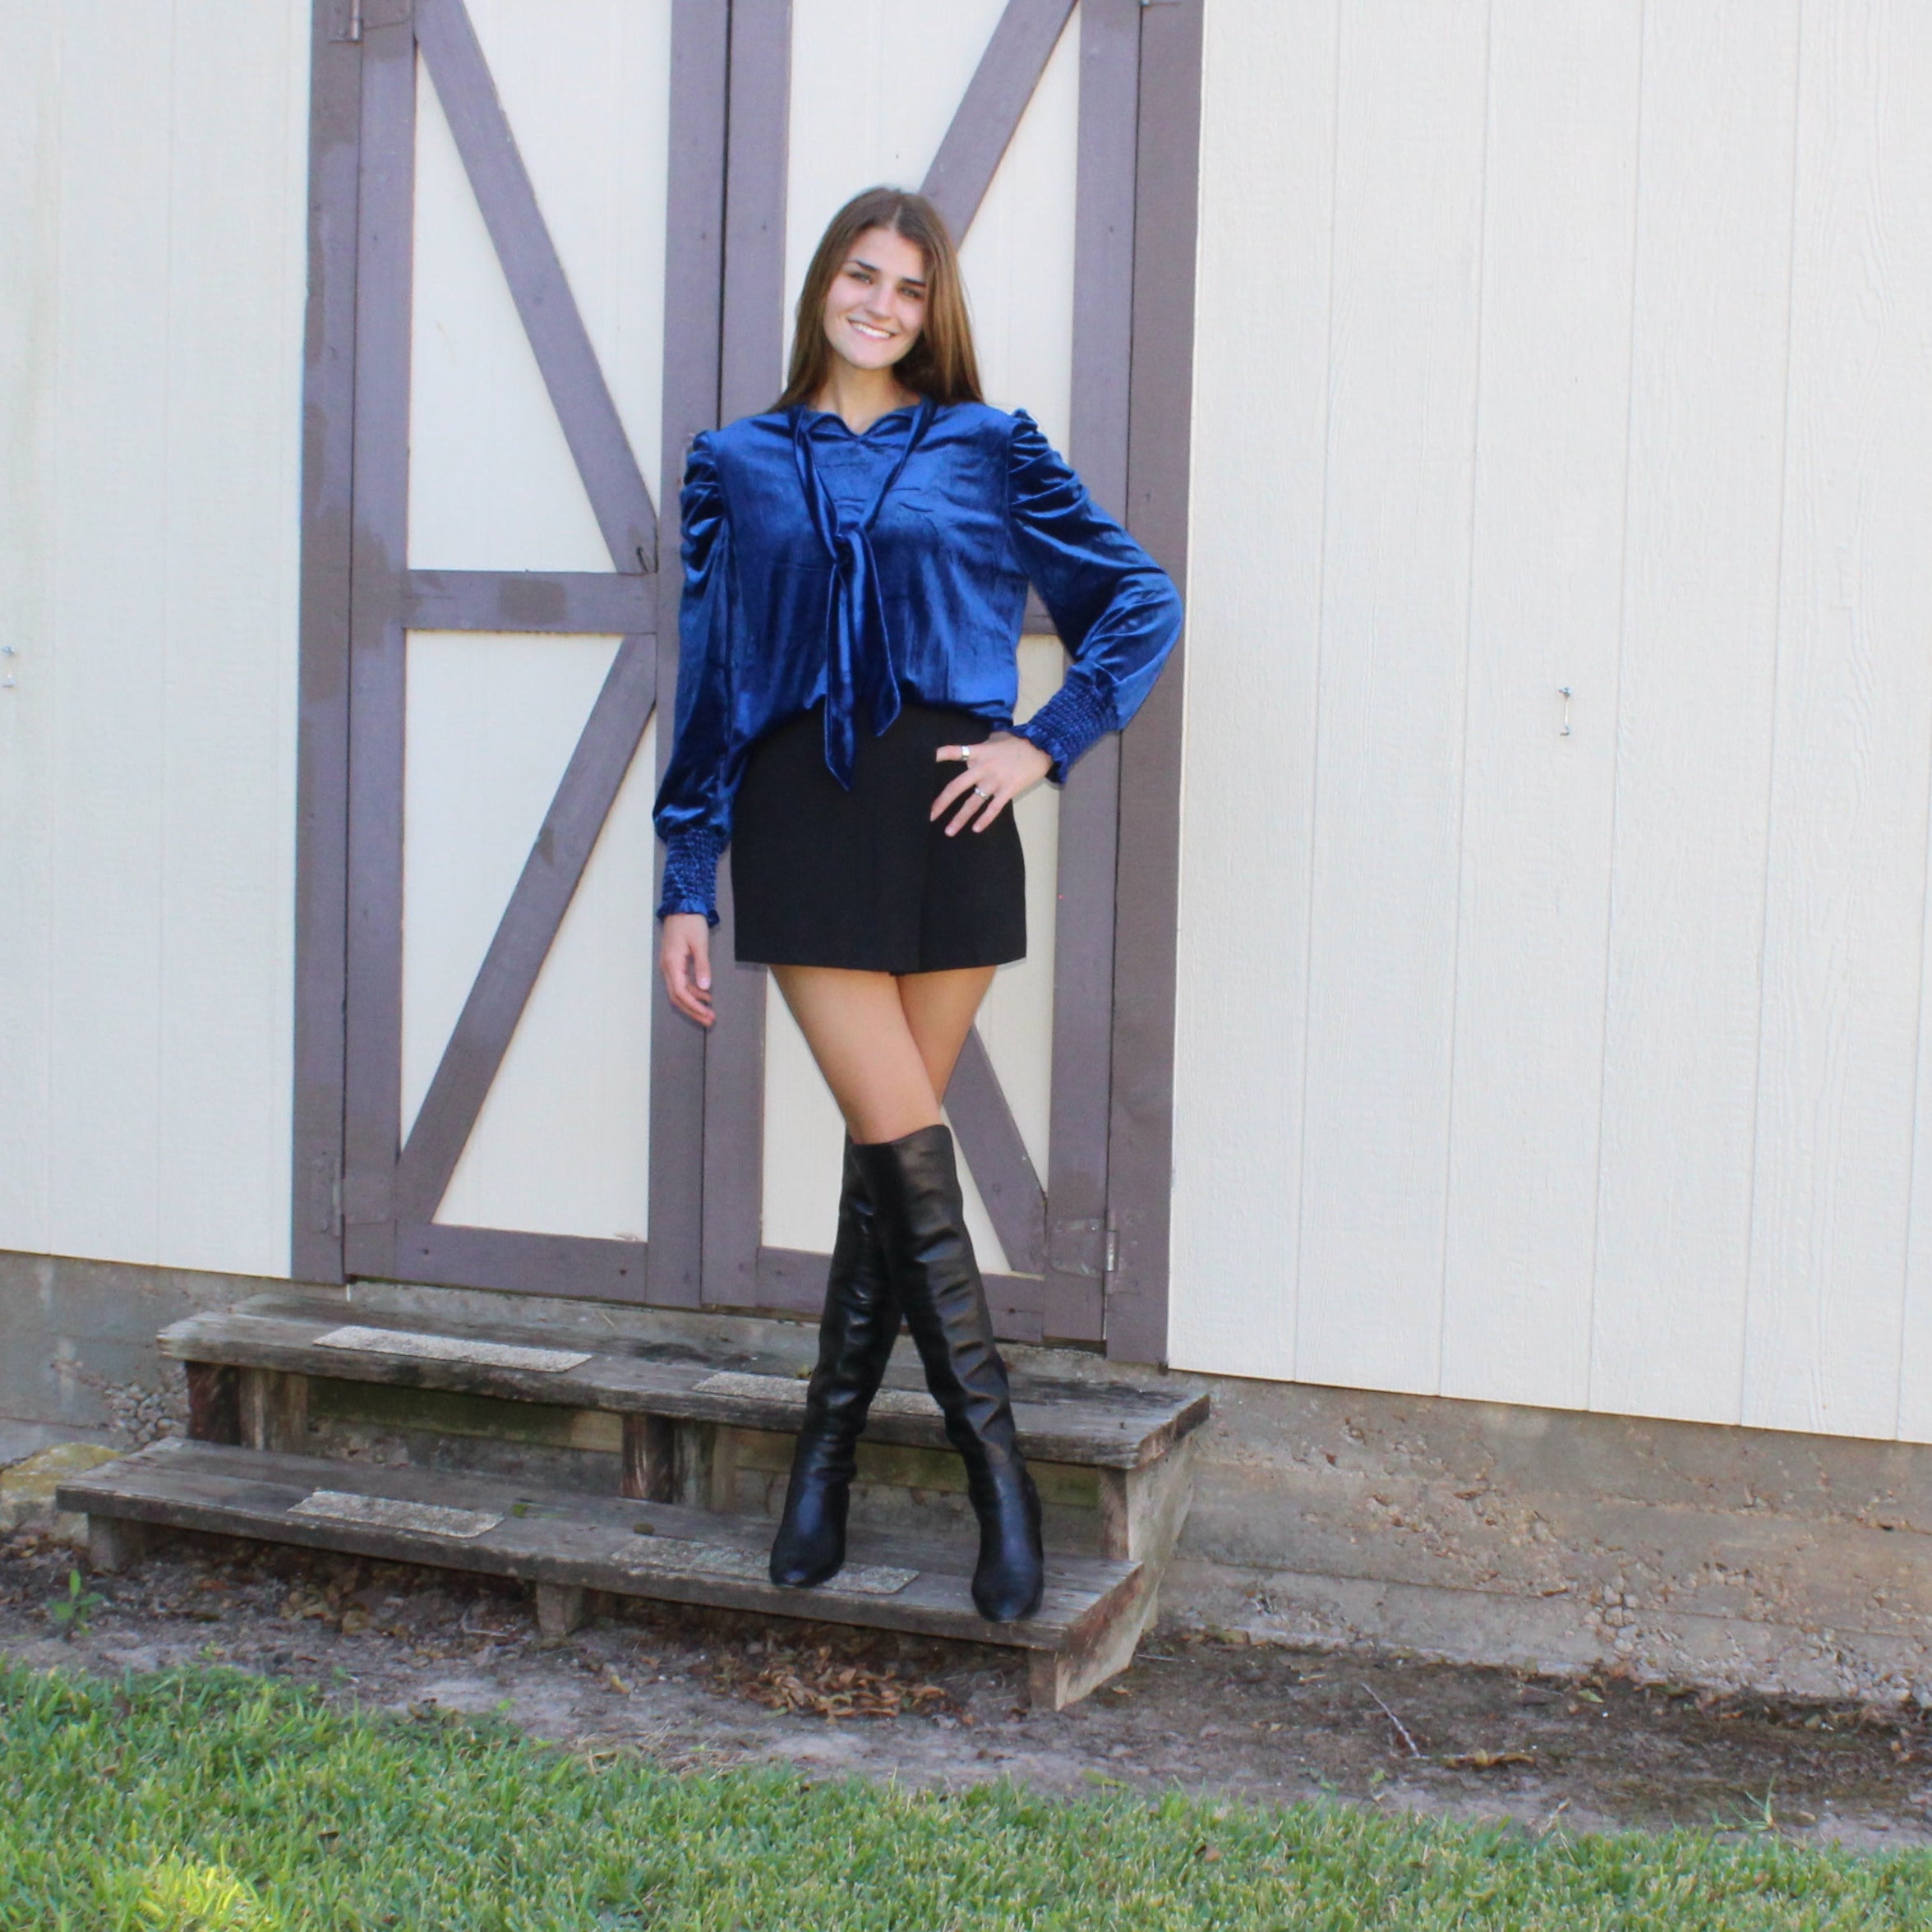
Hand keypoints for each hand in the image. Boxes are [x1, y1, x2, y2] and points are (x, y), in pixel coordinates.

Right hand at [659, 913, 713, 1025]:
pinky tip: (706, 995)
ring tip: (710, 1012)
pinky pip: (682, 983)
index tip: (707, 1014)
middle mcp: (667, 968)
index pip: (681, 993)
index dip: (694, 1006)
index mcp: (672, 964)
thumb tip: (705, 988)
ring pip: (679, 992)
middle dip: (693, 1011)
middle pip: (678, 997)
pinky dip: (693, 992)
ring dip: (694, 1003)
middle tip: (709, 1020)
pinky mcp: (674, 963)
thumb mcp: (699, 944)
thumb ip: (702, 966)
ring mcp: (669, 966)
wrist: (682, 906)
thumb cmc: (690, 922)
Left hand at [932, 731, 1051, 834]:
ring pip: (973, 802)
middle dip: (941, 802)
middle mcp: (982, 768)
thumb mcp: (995, 739)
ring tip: (949, 831)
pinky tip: (975, 829)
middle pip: (956, 786)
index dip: (937, 756)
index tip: (923, 762)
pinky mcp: (1008, 790)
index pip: (953, 752)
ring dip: (960, 818)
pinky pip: (993, 808)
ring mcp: (994, 781)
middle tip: (929, 815)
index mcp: (977, 753)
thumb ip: (981, 747)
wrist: (1041, 746)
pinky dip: (984, 819)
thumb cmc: (1017, 742)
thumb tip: (972, 752)